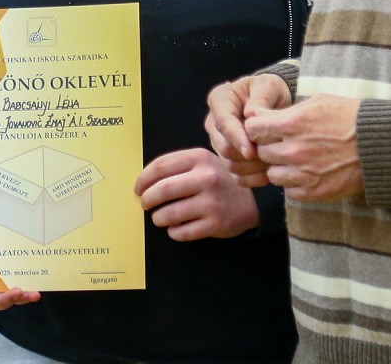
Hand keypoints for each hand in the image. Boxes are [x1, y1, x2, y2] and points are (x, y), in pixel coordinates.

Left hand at [134, 148, 259, 240]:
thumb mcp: (202, 162)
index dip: (143, 179)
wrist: (252, 200)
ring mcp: (211, 202)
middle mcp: (206, 178)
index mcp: (199, 158)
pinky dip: (173, 232)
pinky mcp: (215, 224)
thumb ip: (177, 166)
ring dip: (158, 218)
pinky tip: (175, 227)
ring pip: (168, 214)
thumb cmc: (218, 180)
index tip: (138, 188)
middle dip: (147, 200)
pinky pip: (181, 232)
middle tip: (145, 204)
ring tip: (160, 217)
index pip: (160, 167)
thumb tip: (143, 182)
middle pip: (162, 190)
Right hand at [204, 74, 291, 185]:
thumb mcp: (268, 86)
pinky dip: (253, 178)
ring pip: (229, 164)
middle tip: (272, 155)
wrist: (273, 102)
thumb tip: (250, 117)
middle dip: (247, 155)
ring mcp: (219, 142)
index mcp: (219, 100)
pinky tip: (269, 171)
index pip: (223, 123)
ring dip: (252, 167)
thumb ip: (260, 99)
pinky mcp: (228, 158)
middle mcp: (214, 123)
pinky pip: (236, 176)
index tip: (251, 151)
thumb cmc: (269, 91)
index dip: (237, 139)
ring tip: (274, 161)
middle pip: (224, 147)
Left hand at [244, 94, 364, 201]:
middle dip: (268, 147)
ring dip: (280, 168)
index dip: (257, 128)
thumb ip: (287, 111)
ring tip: (296, 160)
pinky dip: (294, 183)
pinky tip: (307, 173)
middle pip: (260, 152)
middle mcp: (293, 150)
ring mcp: (302, 174)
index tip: (265, 128)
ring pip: (272, 175)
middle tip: (282, 144)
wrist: (378, 145)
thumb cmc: (350, 118)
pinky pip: (289, 191)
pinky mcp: (313, 192)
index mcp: (291, 124)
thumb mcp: (317, 102)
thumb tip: (262, 116)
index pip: (252, 129)